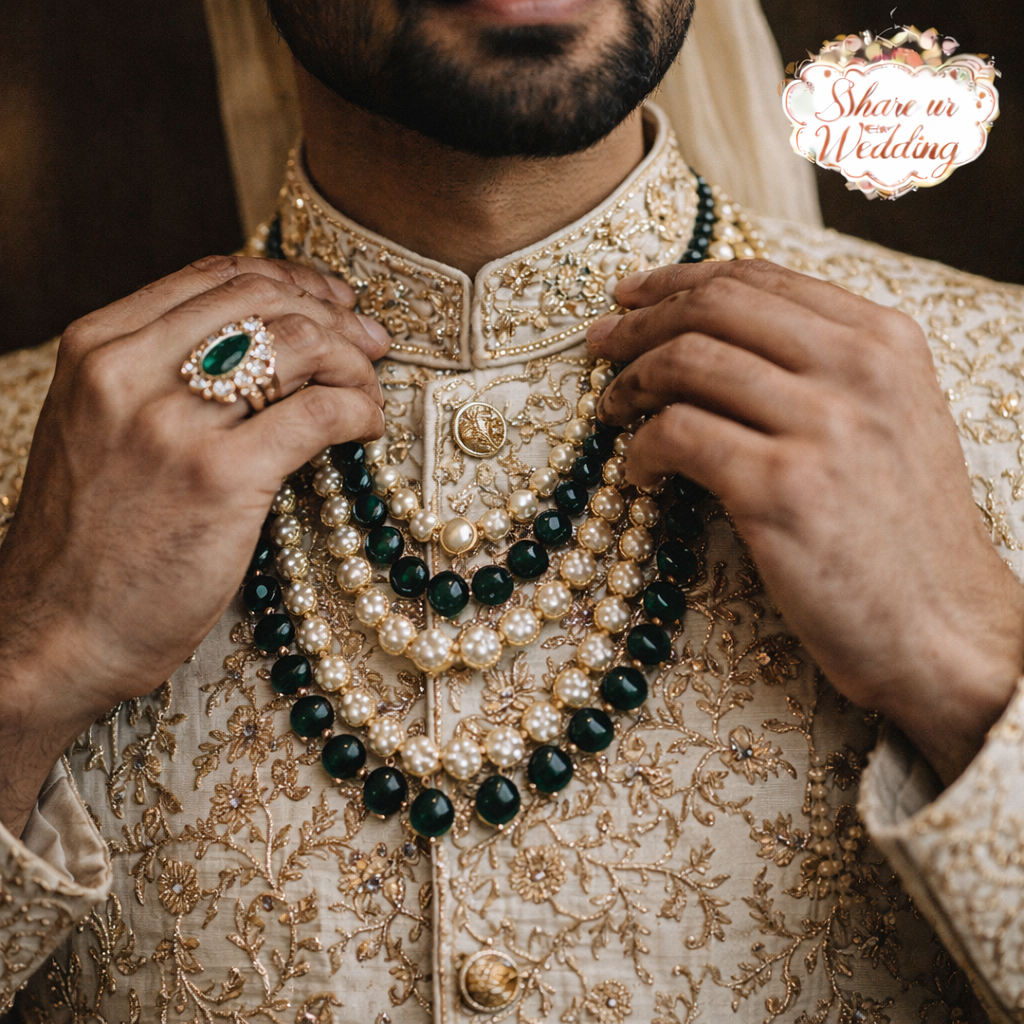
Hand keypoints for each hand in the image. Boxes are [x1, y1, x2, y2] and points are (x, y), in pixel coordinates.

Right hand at [0, 256, 388, 835]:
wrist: (53, 633)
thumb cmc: (88, 540)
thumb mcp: (97, 429)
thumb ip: (158, 375)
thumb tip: (260, 340)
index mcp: (99, 348)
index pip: (217, 275)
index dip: (291, 279)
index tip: (329, 302)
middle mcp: (129, 370)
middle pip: (266, 298)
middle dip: (333, 314)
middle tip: (369, 343)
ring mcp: (173, 423)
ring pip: (300, 343)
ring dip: (353, 362)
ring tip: (366, 392)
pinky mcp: (221, 477)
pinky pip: (320, 411)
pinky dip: (360, 409)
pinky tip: (365, 428)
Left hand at [588, 260, 1023, 785]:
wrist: (945, 630)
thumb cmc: (904, 534)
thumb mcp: (891, 422)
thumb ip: (822, 369)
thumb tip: (714, 339)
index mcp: (884, 340)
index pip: (756, 279)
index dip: (676, 281)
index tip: (629, 297)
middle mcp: (858, 368)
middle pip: (713, 307)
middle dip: (639, 322)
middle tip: (599, 346)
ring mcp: (822, 426)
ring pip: (687, 361)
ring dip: (629, 383)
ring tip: (610, 410)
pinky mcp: (782, 488)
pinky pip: (678, 435)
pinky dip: (641, 449)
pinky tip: (639, 472)